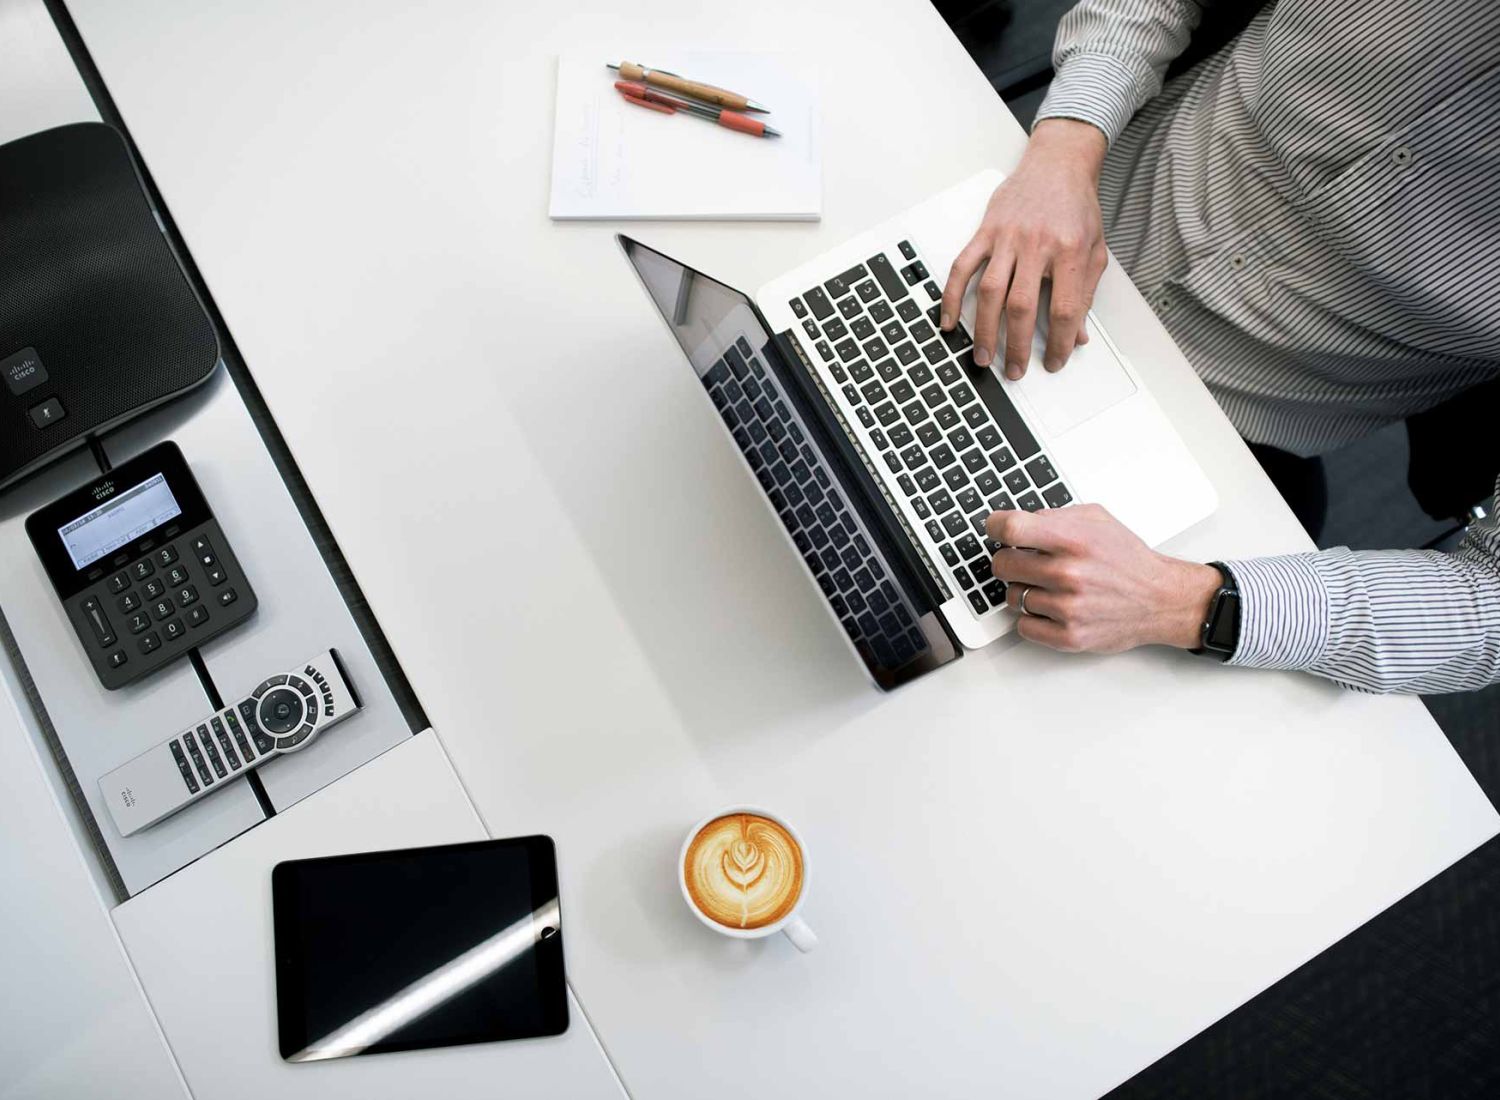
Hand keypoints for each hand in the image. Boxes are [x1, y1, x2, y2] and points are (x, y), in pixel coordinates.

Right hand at [941, 119, 1109, 379]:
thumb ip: (1085, 293)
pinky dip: (952, 296)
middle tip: (1015, 370)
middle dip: (1017, 345)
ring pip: (990, 292)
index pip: (1064, 308)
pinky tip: (949, 320)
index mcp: (1069, 250)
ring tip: (983, 356)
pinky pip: (962, 267)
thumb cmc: (1076, 206)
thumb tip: (1079, 334)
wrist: (1057, 164)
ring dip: (984, 329)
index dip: (1061, 342)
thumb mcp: (1094, 249)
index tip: (1056, 361)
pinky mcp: (985, 232)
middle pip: (1022, 306)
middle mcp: (1036, 244)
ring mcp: (1007, 238)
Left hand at [986, 504, 1221, 653]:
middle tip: (1024, 561)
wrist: (1160, 600)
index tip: (995, 529)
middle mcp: (1068, 574)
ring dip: (1024, 590)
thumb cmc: (1128, 560)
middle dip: (1009, 560)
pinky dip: (1032, 618)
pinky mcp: (1068, 636)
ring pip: (1012, 596)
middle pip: (1002, 564)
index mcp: (1074, 540)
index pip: (1010, 529)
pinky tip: (1050, 607)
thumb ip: (1056, 516)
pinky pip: (1023, 626)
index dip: (995, 526)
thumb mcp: (1097, 520)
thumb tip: (1019, 520)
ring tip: (1049, 586)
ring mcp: (1067, 608)